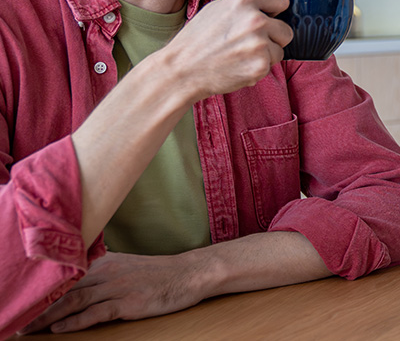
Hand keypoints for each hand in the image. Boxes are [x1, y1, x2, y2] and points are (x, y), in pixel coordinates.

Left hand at [19, 252, 205, 333]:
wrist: (190, 273)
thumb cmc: (160, 273)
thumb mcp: (128, 266)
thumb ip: (102, 269)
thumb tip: (80, 274)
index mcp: (104, 262)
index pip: (65, 275)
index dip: (41, 290)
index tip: (21, 302)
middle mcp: (107, 272)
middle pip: (64, 289)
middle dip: (37, 306)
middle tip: (15, 321)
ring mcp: (118, 286)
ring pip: (74, 301)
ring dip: (47, 317)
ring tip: (27, 329)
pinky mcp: (129, 302)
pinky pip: (96, 312)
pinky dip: (75, 321)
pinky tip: (59, 329)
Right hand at [164, 0, 292, 100]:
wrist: (181, 70)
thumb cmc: (199, 38)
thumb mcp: (222, 3)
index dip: (271, 11)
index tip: (256, 18)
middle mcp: (254, 19)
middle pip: (286, 28)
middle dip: (270, 35)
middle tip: (244, 40)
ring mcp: (258, 43)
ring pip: (280, 47)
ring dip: (265, 52)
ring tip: (240, 52)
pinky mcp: (260, 65)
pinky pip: (273, 63)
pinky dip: (258, 67)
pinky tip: (239, 64)